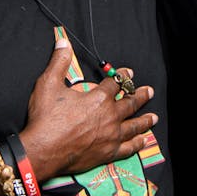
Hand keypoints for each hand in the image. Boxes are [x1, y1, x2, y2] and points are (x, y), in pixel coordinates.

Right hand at [18, 35, 157, 178]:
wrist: (42, 151)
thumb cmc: (45, 119)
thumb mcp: (48, 84)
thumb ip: (59, 62)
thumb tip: (63, 42)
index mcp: (99, 98)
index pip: (115, 83)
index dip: (123, 76)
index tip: (129, 73)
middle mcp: (110, 116)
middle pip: (130, 103)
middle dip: (141, 96)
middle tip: (149, 92)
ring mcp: (111, 136)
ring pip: (134, 125)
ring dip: (145, 120)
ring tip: (154, 117)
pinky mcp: (108, 153)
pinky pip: (128, 148)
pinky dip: (137, 144)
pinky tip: (143, 141)